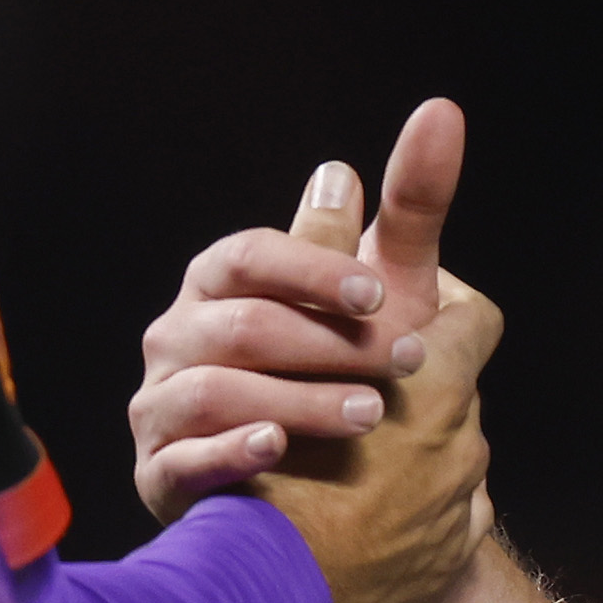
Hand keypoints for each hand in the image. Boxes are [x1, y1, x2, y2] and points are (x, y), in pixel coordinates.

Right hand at [130, 103, 503, 602]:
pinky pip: (181, 461)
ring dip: (299, 398)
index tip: (380, 293)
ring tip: (371, 415)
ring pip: (213, 391)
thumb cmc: (345, 368)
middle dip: (328, 346)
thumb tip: (440, 114)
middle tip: (404, 366)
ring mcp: (162, 406)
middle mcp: (180, 336)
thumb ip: (410, 211)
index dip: (313, 269)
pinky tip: (278, 448)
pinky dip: (229, 451)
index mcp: (224, 282)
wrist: (322, 488)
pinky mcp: (162, 473)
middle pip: (242, 327)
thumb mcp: (387, 293)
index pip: (251, 256)